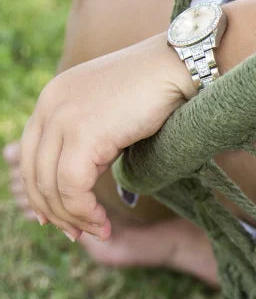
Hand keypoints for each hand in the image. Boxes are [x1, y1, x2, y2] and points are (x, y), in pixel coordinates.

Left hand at [18, 35, 193, 240]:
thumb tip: (90, 169)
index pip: (30, 154)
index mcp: (53, 97)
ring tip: (98, 231)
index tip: (58, 217)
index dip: (40, 190)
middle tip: (78, 233)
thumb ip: (93, 133)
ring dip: (74, 217)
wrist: (181, 65)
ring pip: (53, 185)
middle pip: (34, 173)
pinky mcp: (84, 134)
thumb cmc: (161, 87)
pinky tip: (103, 222)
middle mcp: (50, 105)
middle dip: (55, 210)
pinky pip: (73, 186)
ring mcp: (64, 118)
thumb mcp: (114, 110)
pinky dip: (85, 211)